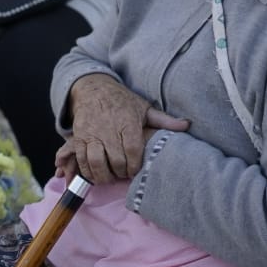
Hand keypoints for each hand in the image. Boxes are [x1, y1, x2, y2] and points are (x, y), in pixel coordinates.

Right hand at [61, 74, 189, 183]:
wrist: (94, 89)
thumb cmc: (122, 101)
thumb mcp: (144, 108)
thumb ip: (164, 120)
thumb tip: (187, 124)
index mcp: (128, 122)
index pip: (132, 149)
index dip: (134, 165)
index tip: (135, 171)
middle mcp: (109, 128)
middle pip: (116, 159)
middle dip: (121, 172)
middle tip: (124, 175)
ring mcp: (92, 133)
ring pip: (96, 161)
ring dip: (103, 175)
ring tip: (109, 177)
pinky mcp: (79, 137)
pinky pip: (82, 158)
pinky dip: (87, 170)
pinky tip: (95, 173)